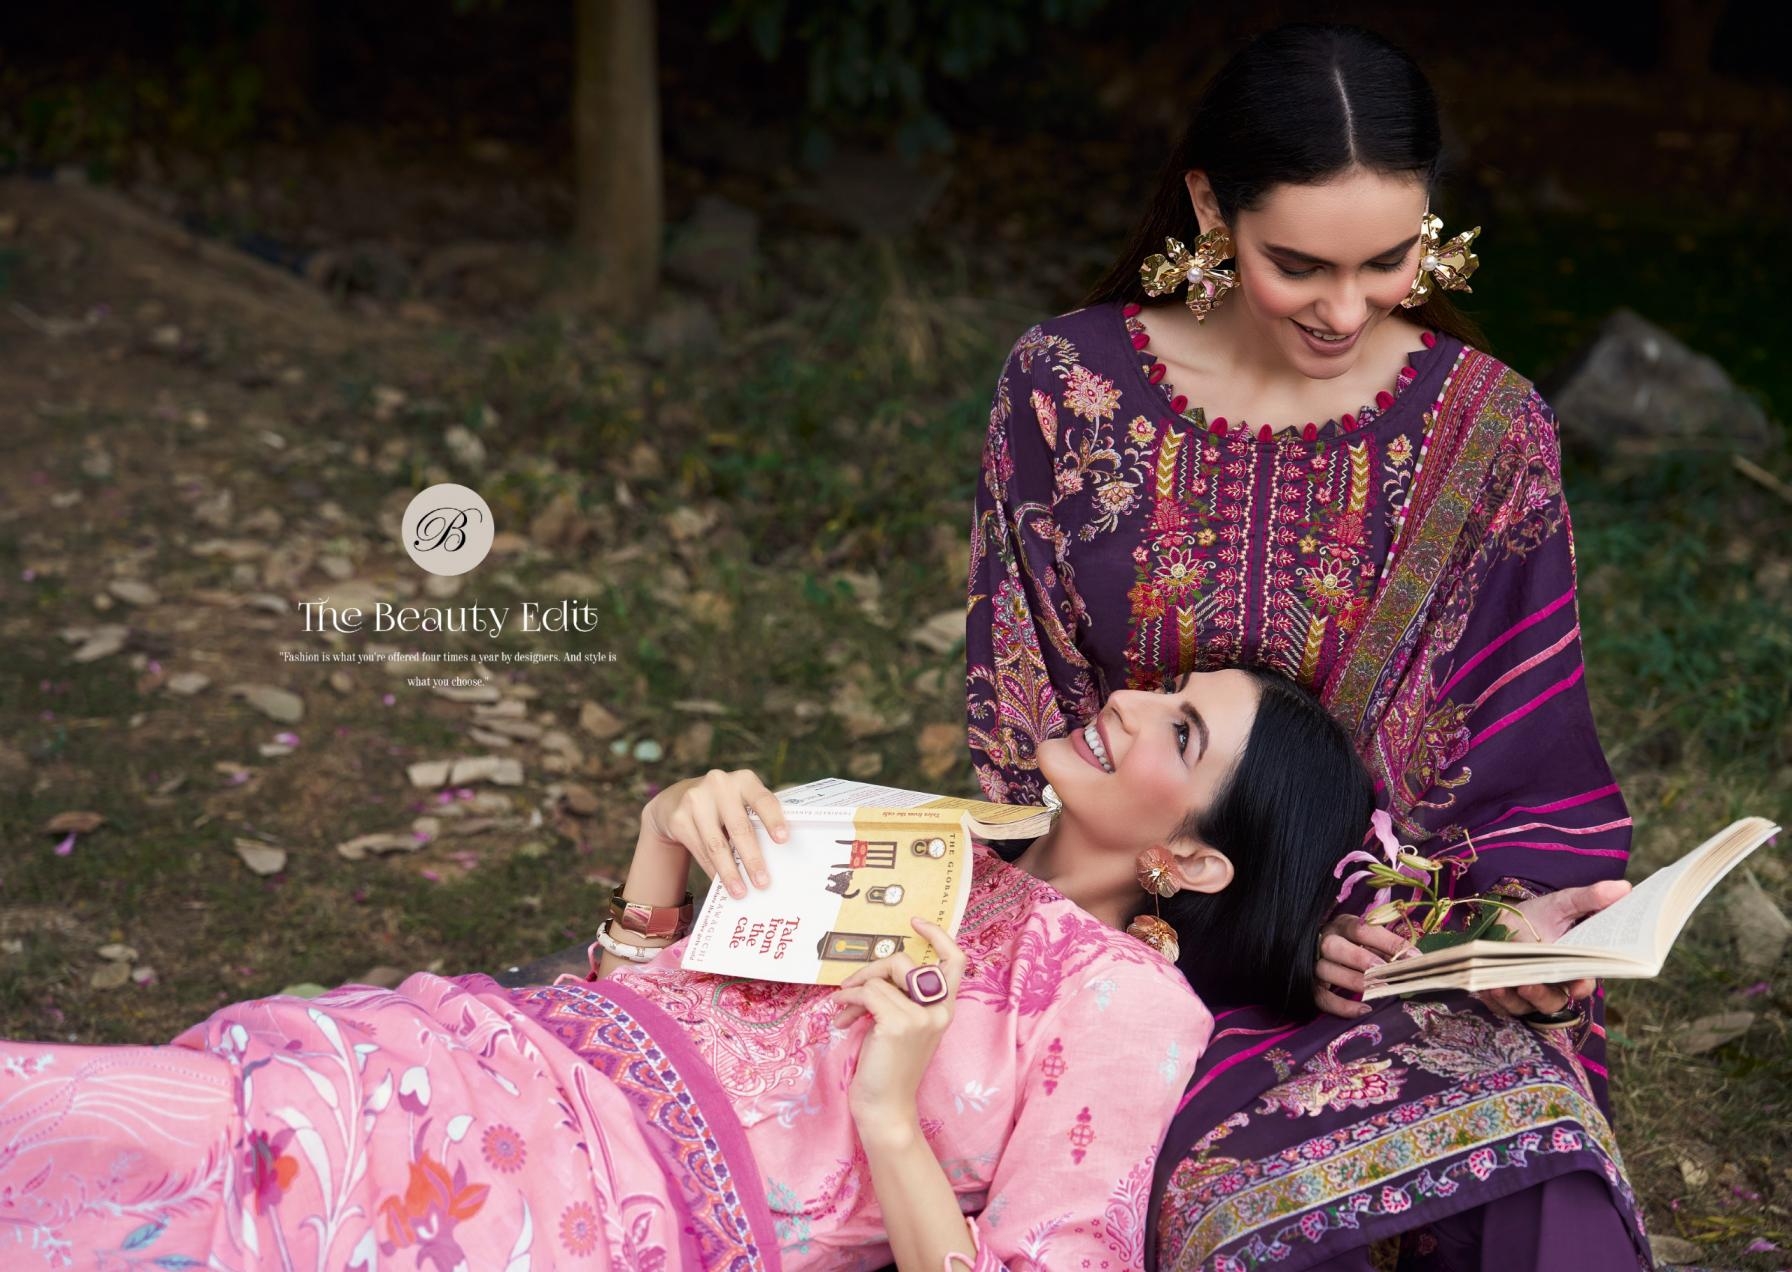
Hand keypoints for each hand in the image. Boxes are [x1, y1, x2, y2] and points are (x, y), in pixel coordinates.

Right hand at [642, 769, 789, 898]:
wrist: (677, 799)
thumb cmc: (724, 806)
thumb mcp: (740, 802)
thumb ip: (755, 820)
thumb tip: (774, 861)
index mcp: (744, 780)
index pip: (763, 800)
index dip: (773, 820)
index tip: (783, 840)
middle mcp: (720, 785)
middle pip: (739, 827)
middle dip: (752, 859)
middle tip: (763, 883)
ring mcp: (696, 800)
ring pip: (716, 845)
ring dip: (730, 872)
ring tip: (740, 892)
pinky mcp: (679, 818)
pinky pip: (700, 851)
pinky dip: (713, 870)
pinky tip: (721, 883)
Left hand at [832, 919, 964, 1129]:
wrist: (885, 1108)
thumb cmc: (888, 1069)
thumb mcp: (901, 1026)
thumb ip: (899, 998)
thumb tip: (873, 973)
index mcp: (944, 1009)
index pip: (955, 961)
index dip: (938, 936)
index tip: (915, 923)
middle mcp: (939, 1010)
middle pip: (905, 961)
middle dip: (872, 967)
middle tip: (852, 985)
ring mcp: (921, 1017)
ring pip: (882, 976)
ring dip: (855, 988)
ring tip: (843, 1008)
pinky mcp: (899, 1024)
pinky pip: (868, 992)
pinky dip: (849, 1000)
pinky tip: (841, 1017)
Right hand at [1314, 913, 1416, 1017]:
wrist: (1327, 957)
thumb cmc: (1357, 947)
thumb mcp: (1371, 942)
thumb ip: (1389, 949)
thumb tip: (1415, 961)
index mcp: (1342, 925)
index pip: (1362, 928)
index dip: (1387, 942)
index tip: (1413, 957)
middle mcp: (1324, 941)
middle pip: (1333, 946)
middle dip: (1359, 959)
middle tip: (1384, 971)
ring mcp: (1313, 964)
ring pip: (1325, 970)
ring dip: (1352, 981)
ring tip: (1376, 990)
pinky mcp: (1310, 986)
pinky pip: (1322, 997)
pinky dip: (1341, 1006)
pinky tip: (1364, 1010)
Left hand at [1476, 879, 1630, 1017]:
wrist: (1505, 918)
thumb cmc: (1540, 915)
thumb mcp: (1563, 903)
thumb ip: (1589, 899)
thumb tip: (1624, 887)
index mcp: (1573, 967)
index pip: (1583, 984)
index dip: (1581, 985)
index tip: (1577, 983)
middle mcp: (1553, 985)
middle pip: (1554, 1001)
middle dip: (1542, 996)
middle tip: (1529, 985)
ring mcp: (1528, 993)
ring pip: (1525, 1007)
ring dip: (1514, 999)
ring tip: (1501, 985)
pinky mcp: (1504, 996)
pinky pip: (1499, 1006)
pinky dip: (1493, 999)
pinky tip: (1486, 987)